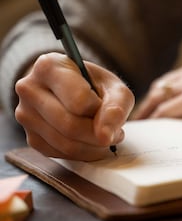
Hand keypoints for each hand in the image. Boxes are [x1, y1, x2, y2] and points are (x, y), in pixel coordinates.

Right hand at [15, 52, 134, 160]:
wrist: (76, 89)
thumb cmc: (95, 85)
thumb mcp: (114, 87)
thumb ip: (116, 107)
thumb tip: (105, 136)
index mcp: (49, 66)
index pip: (79, 100)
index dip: (100, 109)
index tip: (107, 106)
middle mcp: (30, 89)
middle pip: (70, 125)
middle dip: (99, 134)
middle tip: (116, 131)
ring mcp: (26, 115)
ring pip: (66, 144)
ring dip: (94, 146)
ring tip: (105, 135)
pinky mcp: (31, 137)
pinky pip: (61, 154)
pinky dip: (84, 153)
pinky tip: (91, 141)